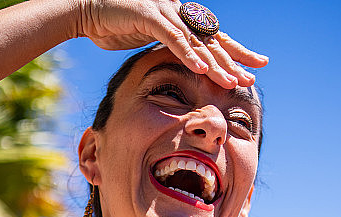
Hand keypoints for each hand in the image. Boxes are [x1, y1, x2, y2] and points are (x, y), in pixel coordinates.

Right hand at [74, 0, 267, 87]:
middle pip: (213, 39)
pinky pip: (173, 39)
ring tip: (233, 82)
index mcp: (180, 19)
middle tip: (255, 75)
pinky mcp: (149, 16)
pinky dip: (188, 55)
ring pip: (197, 41)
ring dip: (216, 64)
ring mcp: (165, 12)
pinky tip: (202, 70)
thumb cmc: (113, 26)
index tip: (254, 68)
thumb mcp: (146, 42)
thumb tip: (178, 66)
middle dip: (236, 58)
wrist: (85, 10)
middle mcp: (178, 12)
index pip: (214, 38)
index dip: (235, 52)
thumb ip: (165, 51)